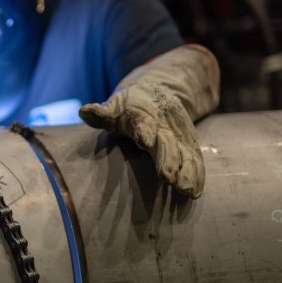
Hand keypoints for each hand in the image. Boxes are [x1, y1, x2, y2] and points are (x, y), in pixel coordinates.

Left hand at [79, 80, 204, 198]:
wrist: (158, 90)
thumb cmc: (129, 105)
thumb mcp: (114, 106)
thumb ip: (101, 113)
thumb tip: (84, 111)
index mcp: (142, 115)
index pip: (143, 123)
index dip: (144, 131)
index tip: (145, 141)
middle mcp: (163, 126)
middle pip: (166, 143)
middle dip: (168, 160)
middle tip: (168, 178)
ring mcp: (178, 136)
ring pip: (184, 153)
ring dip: (186, 172)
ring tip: (185, 190)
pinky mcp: (188, 144)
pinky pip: (194, 160)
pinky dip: (196, 175)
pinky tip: (195, 192)